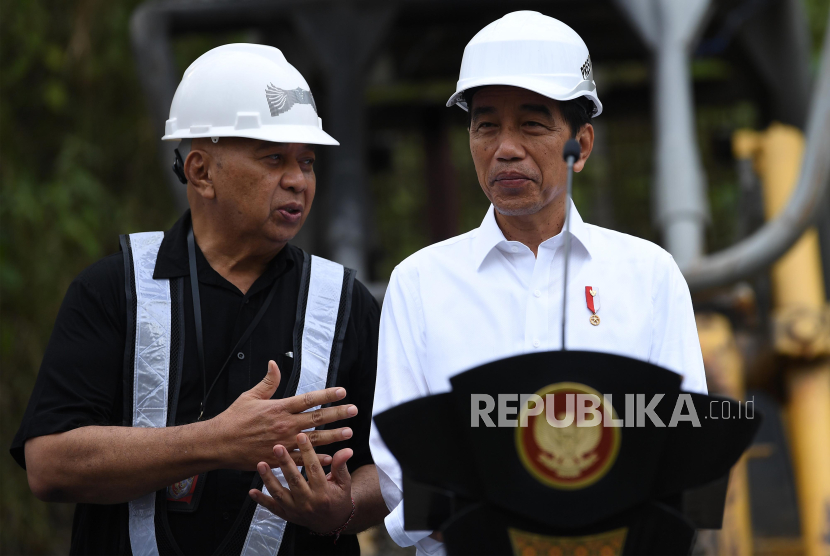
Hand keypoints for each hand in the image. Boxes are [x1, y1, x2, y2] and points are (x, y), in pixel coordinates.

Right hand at [211, 361, 356, 469]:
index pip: (308, 399)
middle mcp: (284, 425)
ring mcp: (283, 443)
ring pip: (313, 439)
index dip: (327, 395)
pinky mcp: (278, 458)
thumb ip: (267, 382)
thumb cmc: (233, 418)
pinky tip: (331, 457)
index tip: (343, 392)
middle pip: (316, 418)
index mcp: (279, 408)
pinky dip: (316, 459)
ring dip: (333, 436)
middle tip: (353, 411)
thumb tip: (274, 364)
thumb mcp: (250, 396)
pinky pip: (302, 459)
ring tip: (349, 433)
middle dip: (337, 414)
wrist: (219, 443)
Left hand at [249, 433, 353, 533]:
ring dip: (269, 479)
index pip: (314, 469)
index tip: (301, 435)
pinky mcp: (287, 515)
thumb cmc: (339, 497)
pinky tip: (252, 491)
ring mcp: (295, 510)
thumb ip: (341, 465)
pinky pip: (272, 508)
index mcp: (323, 493)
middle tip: (277, 447)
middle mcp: (308, 503)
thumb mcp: (344, 482)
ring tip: (261, 464)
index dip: (307, 451)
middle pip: (294, 480)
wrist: (333, 523)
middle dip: (284, 463)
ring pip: (280, 494)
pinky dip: (261, 500)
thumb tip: (347, 449)